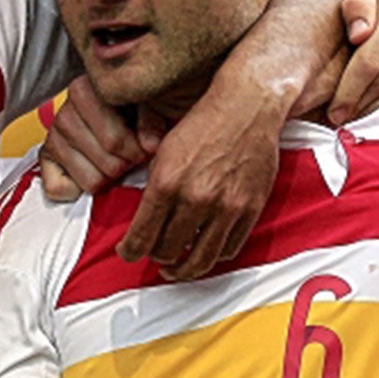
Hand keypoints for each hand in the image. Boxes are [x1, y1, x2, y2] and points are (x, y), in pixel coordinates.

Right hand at [37, 79, 157, 203]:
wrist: (120, 114)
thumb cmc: (136, 110)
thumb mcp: (152, 105)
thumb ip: (153, 120)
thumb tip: (149, 145)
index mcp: (86, 91)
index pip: (114, 141)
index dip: (137, 152)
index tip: (146, 149)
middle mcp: (65, 112)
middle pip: (107, 164)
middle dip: (126, 166)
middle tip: (131, 157)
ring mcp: (54, 136)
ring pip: (91, 181)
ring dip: (108, 178)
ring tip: (115, 162)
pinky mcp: (45, 158)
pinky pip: (61, 190)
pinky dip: (80, 190)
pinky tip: (93, 172)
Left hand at [118, 85, 285, 280]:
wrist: (247, 107)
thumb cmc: (204, 122)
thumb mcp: (164, 150)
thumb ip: (154, 189)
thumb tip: (144, 221)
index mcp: (167, 183)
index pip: (141, 237)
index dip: (130, 251)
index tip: (128, 252)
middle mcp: (195, 198)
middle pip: (168, 251)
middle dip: (156, 257)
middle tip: (154, 255)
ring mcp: (225, 207)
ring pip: (200, 259)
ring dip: (184, 270)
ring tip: (177, 269)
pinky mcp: (249, 209)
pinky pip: (229, 249)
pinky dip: (214, 256)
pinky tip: (206, 252)